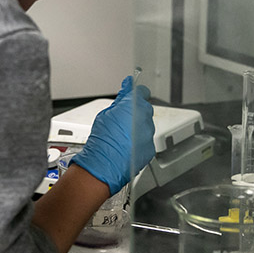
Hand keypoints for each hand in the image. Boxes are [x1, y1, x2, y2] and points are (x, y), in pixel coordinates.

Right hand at [71, 75, 155, 194]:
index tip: (131, 92)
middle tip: (120, 120)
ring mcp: (149, 134)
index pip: (141, 92)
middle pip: (144, 110)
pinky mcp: (150, 148)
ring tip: (120, 137)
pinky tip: (125, 146)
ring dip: (136, 128)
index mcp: (134, 105)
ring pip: (145, 126)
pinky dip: (138, 142)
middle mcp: (145, 118)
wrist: (104, 164)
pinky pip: (146, 141)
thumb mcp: (106, 114)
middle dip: (135, 112)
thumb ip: (121, 100)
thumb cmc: (103, 140)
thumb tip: (127, 88)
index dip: (135, 92)